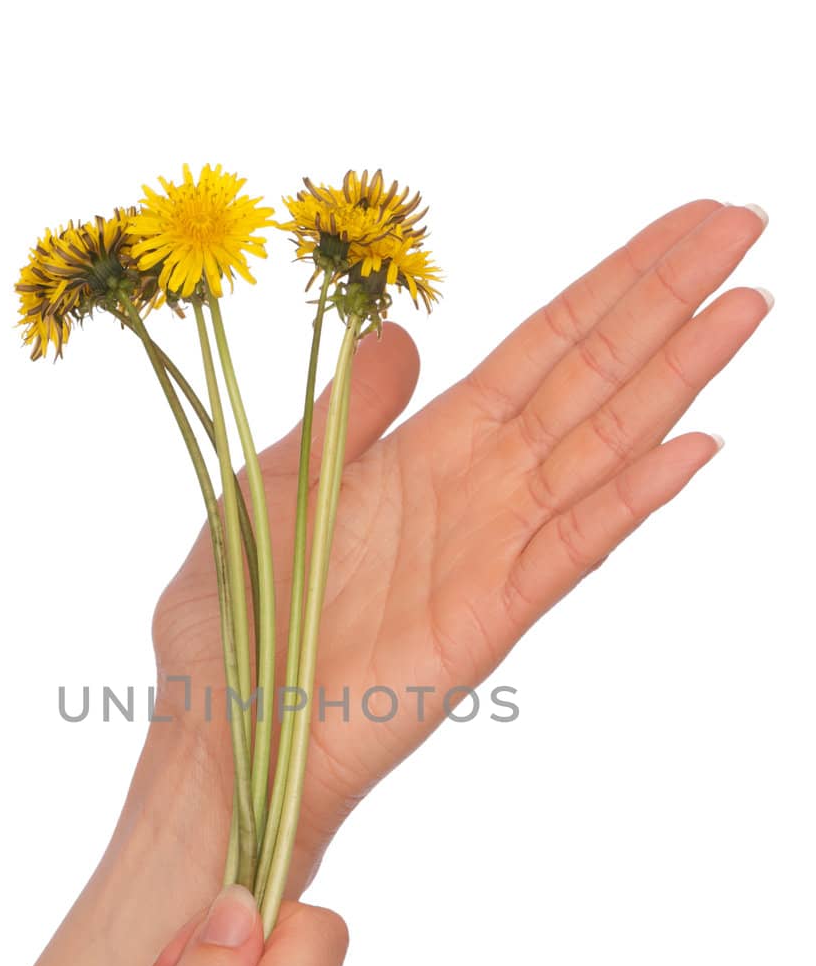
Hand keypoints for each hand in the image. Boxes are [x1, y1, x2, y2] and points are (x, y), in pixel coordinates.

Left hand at [152, 200, 768, 880]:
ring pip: (601, 446)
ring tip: (747, 309)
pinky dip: (631, 498)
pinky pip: (572, 547)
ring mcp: (492, 552)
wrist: (218, 741)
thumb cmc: (229, 626)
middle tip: (745, 226)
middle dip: (667, 300)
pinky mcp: (489, 619)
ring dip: (675, 378)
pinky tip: (693, 446)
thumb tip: (402, 333)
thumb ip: (348, 411)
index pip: (543, 346)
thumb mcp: (273, 485)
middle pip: (591, 376)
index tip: (686, 223)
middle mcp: (476, 489)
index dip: (613, 282)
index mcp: (426, 448)